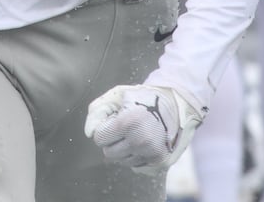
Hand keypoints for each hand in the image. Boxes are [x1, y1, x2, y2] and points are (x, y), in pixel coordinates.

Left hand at [85, 82, 204, 176]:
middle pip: (109, 153)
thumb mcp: (117, 96)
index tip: (114, 120)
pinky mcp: (160, 162)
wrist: (174, 104)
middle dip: (112, 141)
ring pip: (122, 161)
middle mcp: (141, 140)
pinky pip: (136, 166)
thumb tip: (89, 134)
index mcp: (128, 122)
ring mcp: (151, 153)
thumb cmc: (141, 98)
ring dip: (125, 149)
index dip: (104, 128)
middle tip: (125, 127)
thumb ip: (96, 112)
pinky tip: (144, 141)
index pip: (99, 138)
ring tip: (136, 132)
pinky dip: (136, 155)